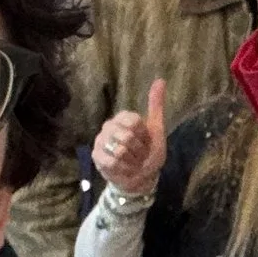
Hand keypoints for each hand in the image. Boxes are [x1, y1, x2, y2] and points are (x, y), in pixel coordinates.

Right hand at [91, 80, 166, 196]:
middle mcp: (109, 126)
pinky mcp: (96, 157)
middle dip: (139, 150)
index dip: (144, 135)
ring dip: (133, 161)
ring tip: (133, 162)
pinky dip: (124, 168)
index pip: (134, 121)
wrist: (142, 176)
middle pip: (128, 137)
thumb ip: (156, 105)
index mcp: (123, 117)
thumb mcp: (156, 128)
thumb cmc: (148, 151)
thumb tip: (160, 80)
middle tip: (139, 154)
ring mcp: (100, 141)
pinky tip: (125, 169)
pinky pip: (112, 162)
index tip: (145, 140)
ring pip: (120, 150)